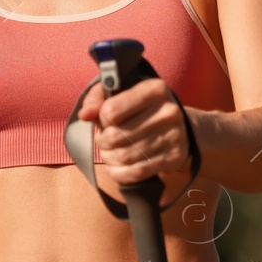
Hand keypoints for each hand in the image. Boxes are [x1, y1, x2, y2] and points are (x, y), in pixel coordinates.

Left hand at [74, 77, 191, 189]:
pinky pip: (137, 172)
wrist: (178, 126)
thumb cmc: (141, 108)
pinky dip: (120, 173)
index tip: (104, 120)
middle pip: (116, 136)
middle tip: (104, 140)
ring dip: (109, 158)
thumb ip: (98, 98)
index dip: (101, 119)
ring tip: (109, 152)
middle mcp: (168, 111)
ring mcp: (174, 135)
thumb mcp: (121, 92)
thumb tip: (84, 114)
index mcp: (155, 89)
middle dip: (103, 141)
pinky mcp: (175, 157)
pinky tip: (117, 166)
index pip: (111, 110)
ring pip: (124, 156)